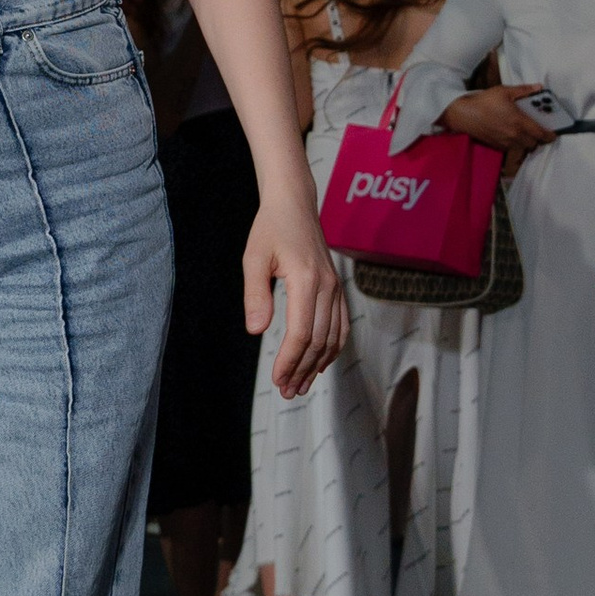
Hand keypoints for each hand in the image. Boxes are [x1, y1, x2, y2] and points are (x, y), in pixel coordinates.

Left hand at [248, 209, 347, 399]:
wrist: (294, 204)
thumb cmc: (270, 228)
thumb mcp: (253, 257)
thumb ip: (255, 294)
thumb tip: (256, 331)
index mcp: (306, 280)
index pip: (301, 333)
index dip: (290, 361)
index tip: (277, 379)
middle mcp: (327, 287)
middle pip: (319, 341)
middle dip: (302, 370)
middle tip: (287, 391)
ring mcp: (336, 288)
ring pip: (333, 337)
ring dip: (318, 365)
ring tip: (300, 385)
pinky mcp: (337, 288)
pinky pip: (341, 325)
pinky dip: (332, 349)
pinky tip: (319, 364)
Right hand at [445, 83, 559, 155]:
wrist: (464, 115)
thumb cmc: (485, 101)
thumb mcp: (504, 91)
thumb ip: (524, 90)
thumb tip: (539, 87)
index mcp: (520, 122)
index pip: (541, 134)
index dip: (550, 135)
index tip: (554, 134)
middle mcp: (515, 135)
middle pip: (534, 143)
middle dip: (538, 139)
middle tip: (539, 131)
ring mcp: (506, 142)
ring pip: (523, 147)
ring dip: (527, 142)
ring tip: (526, 134)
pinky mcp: (498, 146)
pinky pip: (512, 148)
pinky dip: (516, 144)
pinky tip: (512, 135)